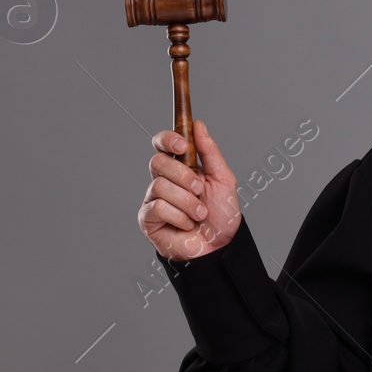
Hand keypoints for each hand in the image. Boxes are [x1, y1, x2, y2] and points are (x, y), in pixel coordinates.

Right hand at [137, 118, 241, 261]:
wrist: (220, 247)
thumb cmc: (221, 216)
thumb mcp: (223, 180)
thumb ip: (211, 152)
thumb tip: (198, 124)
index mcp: (180, 167)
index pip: (162, 144)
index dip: (167, 139)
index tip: (182, 146)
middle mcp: (163, 180)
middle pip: (158, 162)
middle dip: (183, 176)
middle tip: (199, 190)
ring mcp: (153, 198)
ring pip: (160, 186)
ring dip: (187, 202)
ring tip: (200, 214)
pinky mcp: (147, 218)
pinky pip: (157, 207)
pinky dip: (179, 216)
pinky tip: (187, 224)